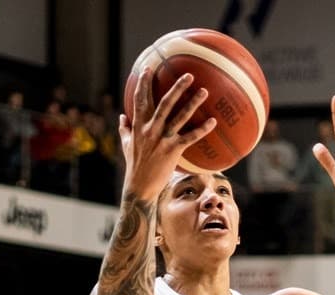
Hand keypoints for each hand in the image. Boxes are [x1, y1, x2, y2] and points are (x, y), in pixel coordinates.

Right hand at [119, 68, 216, 200]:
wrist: (140, 186)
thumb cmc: (134, 165)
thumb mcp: (126, 145)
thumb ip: (124, 129)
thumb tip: (121, 117)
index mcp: (138, 125)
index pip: (140, 99)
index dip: (143, 83)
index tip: (148, 69)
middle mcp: (150, 129)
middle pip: (164, 103)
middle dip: (176, 87)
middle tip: (189, 75)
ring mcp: (162, 139)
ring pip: (179, 116)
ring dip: (193, 103)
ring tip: (205, 91)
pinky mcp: (172, 150)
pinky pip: (190, 137)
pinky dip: (202, 129)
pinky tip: (213, 122)